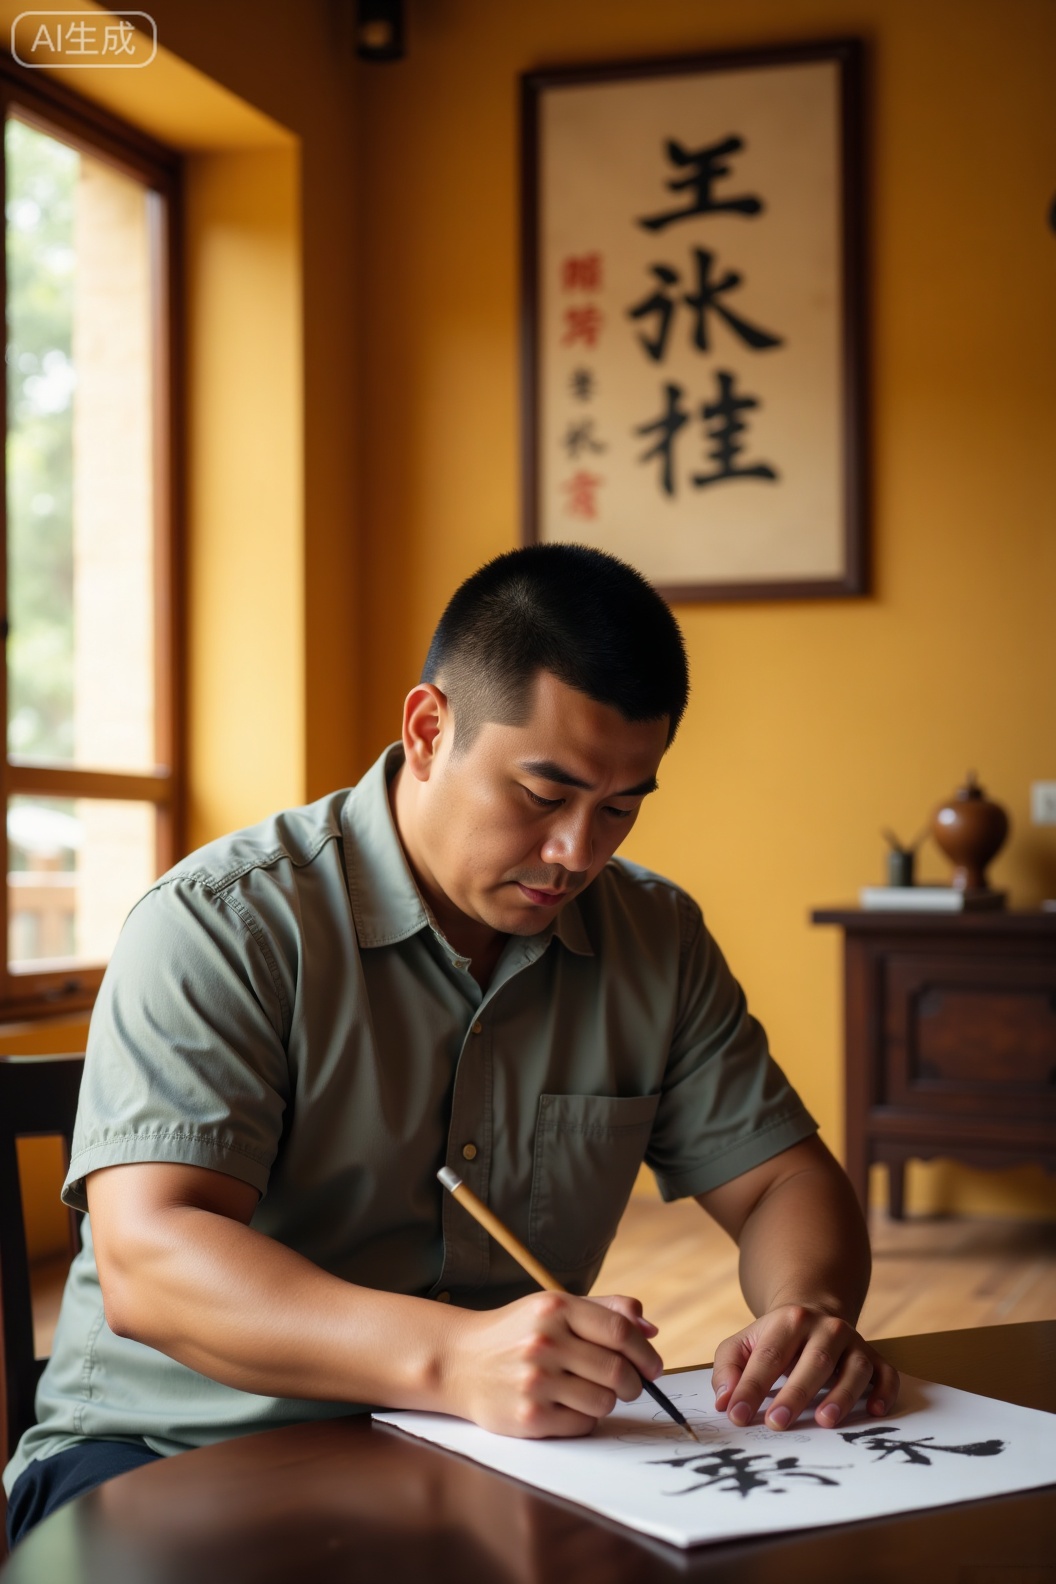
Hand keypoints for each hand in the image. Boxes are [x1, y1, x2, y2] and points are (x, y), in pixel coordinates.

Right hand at [442, 1292, 661, 1438]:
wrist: (457, 1361)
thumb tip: (650, 1328)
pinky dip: (585, 1418)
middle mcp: (544, 1342)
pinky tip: (569, 1406)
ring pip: (604, 1402)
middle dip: (634, 1383)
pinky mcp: (529, 1417)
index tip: (653, 1367)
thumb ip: (605, 1310)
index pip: (620, 1332)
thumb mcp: (554, 1307)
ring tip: (590, 1392)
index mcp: (554, 1307)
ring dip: (607, 1401)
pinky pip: (582, 1424)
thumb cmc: (516, 1332)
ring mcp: (535, 1381)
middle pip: (617, 1370)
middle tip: (630, 1385)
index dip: (646, 1352)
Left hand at [711, 1305, 898, 1431]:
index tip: (737, 1416)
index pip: (769, 1356)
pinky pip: (886, 1373)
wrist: (812, 1314)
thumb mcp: (744, 1343)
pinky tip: (874, 1411)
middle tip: (777, 1423)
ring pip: (854, 1368)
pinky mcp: (874, 1357)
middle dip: (795, 1393)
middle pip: (814, 1361)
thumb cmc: (773, 1340)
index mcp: (789, 1320)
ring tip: (825, 1421)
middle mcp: (825, 1328)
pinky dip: (884, 1391)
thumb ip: (729, 1369)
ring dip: (841, 1395)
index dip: (751, 1387)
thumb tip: (724, 1402)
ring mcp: (853, 1342)